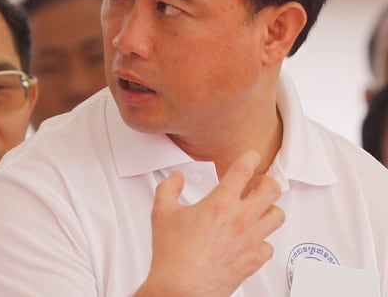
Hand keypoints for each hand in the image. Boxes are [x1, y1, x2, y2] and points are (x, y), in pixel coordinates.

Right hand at [135, 151, 284, 296]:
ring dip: (269, 208)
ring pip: (278, 216)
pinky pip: (269, 245)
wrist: (181, 288)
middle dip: (267, 181)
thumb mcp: (162, 212)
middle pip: (272, 189)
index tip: (251, 156)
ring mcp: (251, 241)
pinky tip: (252, 237)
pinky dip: (263, 239)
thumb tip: (176, 178)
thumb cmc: (173, 255)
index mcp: (221, 203)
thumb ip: (169, 188)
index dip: (250, 158)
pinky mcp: (254, 261)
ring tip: (260, 206)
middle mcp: (241, 220)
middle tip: (259, 181)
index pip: (244, 170)